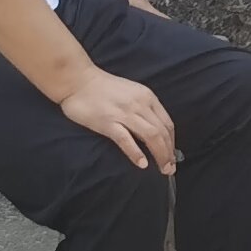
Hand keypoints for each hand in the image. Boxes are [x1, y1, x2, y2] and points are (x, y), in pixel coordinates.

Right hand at [59, 70, 175, 173]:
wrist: (78, 80)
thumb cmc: (103, 88)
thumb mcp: (132, 93)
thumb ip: (143, 109)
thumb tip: (153, 130)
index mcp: (147, 97)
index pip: (167, 123)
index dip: (172, 142)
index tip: (172, 156)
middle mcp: (140, 104)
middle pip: (162, 131)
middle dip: (169, 152)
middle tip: (170, 169)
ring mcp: (124, 113)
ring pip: (150, 135)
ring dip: (160, 154)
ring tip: (162, 170)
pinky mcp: (107, 122)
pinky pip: (125, 139)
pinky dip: (136, 152)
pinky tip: (142, 164)